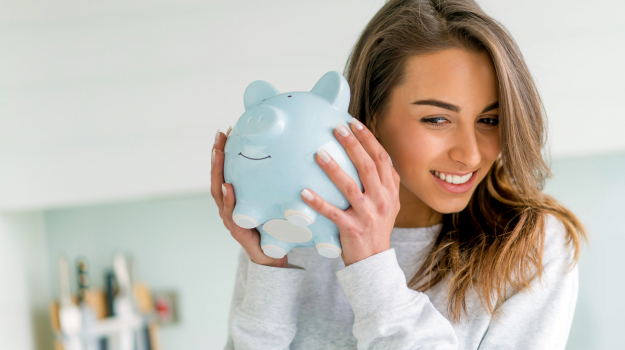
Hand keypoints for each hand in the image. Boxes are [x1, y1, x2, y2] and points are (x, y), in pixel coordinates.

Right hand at [211, 127, 288, 267]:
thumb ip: (275, 185)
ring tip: (219, 154)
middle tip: (219, 136)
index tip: (226, 131)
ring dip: (218, 172)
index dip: (223, 152)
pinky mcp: (237, 230)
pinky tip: (228, 187)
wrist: (273, 256)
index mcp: (236, 198)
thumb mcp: (274, 202)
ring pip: (219, 192)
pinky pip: (230, 213)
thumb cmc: (274, 227)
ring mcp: (230, 218)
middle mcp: (229, 206)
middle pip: (218, 177)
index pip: (226, 170)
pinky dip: (228, 200)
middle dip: (217, 156)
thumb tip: (292, 156)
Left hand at [300, 118, 400, 266]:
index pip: (382, 159)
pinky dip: (318, 203)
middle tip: (337, 129)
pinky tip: (304, 192)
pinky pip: (333, 214)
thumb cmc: (376, 227)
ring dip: (334, 170)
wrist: (374, 261)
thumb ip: (382, 181)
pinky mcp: (353, 230)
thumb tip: (365, 152)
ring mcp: (369, 216)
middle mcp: (383, 201)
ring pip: (350, 187)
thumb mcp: (388, 203)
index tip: (354, 123)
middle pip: (368, 167)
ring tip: (319, 154)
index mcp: (391, 191)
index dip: (369, 140)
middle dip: (352, 145)